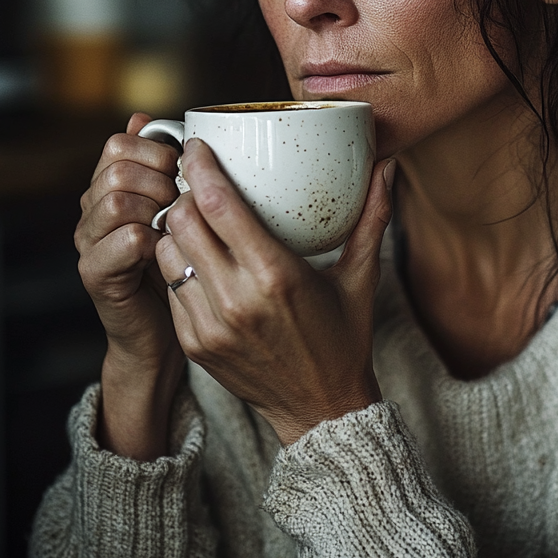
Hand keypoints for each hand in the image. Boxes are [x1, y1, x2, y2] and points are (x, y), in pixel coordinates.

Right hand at [76, 112, 181, 365]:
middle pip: (117, 168)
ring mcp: (89, 242)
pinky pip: (124, 240)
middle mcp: (91, 210)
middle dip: (160, 180)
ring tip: (173, 227)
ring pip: (116, 200)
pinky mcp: (96, 274)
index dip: (157, 150)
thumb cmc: (176, 260)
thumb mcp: (175, 203)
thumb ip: (160, 162)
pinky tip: (166, 249)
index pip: (119, 143)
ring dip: (156, 208)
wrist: (163, 328)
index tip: (182, 171)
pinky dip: (152, 240)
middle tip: (180, 204)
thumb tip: (142, 117)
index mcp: (108, 186)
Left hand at [156, 138, 395, 444]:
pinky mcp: (194, 344)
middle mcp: (237, 300)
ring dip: (175, 229)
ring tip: (193, 218)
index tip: (197, 146)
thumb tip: (390, 166)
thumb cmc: (343, 337)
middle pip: (182, 223)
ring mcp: (210, 325)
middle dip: (183, 195)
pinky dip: (178, 265)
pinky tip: (197, 258)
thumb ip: (373, 217)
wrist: (321, 410)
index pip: (219, 205)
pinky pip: (170, 288)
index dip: (200, 168)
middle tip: (195, 182)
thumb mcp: (361, 276)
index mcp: (277, 275)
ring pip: (167, 253)